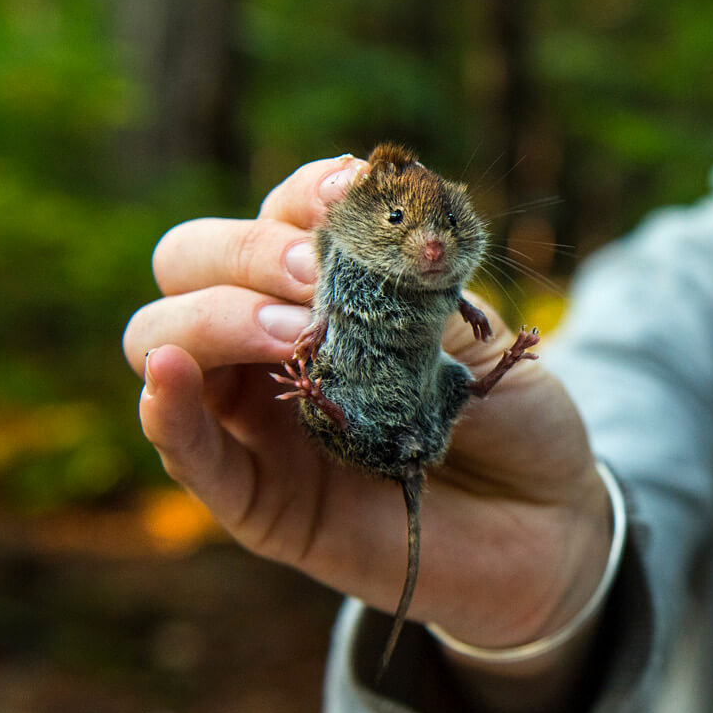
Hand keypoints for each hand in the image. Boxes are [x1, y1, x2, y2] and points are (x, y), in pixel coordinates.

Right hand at [122, 156, 612, 653]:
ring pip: (165, 340)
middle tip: (315, 279)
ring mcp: (257, 416)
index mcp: (327, 286)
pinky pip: (189, 453)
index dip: (305, 194)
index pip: (277, 214)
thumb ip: (412, 292)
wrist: (547, 520)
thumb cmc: (510, 416)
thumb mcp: (476, 335)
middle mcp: (274, 340)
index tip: (352, 191)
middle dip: (246, 252)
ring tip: (296, 335)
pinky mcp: (260, 498)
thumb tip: (362, 234)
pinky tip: (171, 376)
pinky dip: (167, 410)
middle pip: (191, 263)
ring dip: (215, 319)